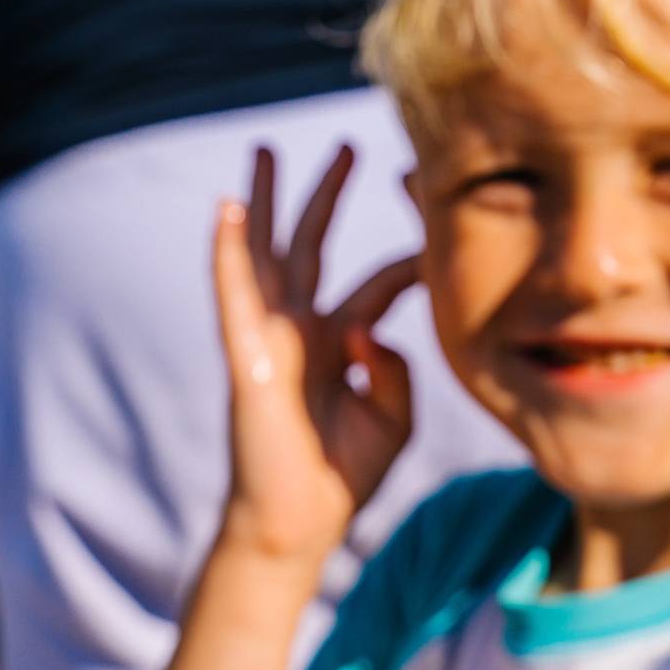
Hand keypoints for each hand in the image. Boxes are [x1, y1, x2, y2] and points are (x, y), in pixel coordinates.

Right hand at [214, 145, 416, 566]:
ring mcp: (271, 339)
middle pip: (316, 247)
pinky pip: (236, 296)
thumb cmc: (343, 475)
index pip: (380, 285)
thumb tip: (371, 332)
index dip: (412, 262)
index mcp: (340, 343)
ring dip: (268, 201)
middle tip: (348, 144)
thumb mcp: (394, 417)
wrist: (302, 525)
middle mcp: (302, 331)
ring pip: (267, 255)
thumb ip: (396, 369)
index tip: (440, 234)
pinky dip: (230, 251)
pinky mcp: (249, 357)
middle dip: (329, 194)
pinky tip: (229, 208)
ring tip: (265, 150)